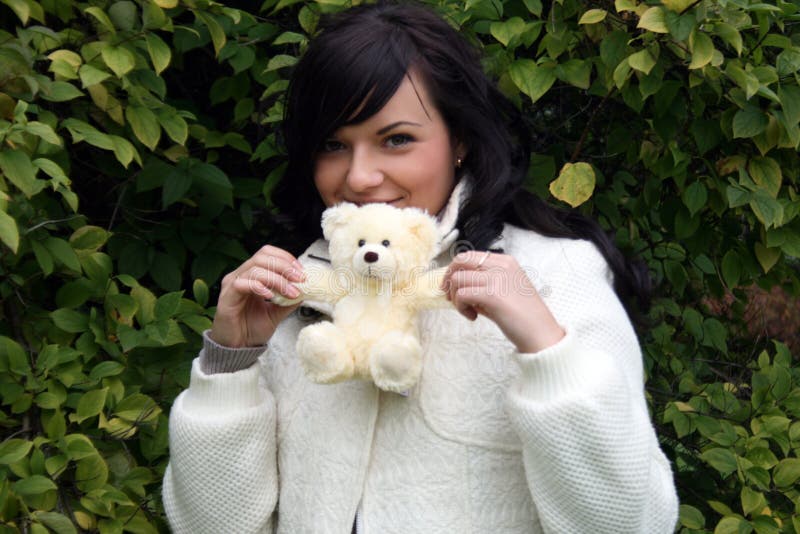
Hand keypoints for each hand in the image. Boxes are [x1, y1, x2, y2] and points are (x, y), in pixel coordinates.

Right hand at [209, 245, 305, 347]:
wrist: (237, 349)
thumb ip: (289, 300)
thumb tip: (306, 290)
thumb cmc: (251, 329)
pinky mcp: (226, 297)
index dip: (286, 258)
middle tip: (300, 279)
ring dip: (277, 279)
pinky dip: (260, 287)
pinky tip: (271, 296)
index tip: (301, 272)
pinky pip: (242, 284)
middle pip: (262, 257)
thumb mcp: (276, 313)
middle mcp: (240, 276)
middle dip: (284, 266)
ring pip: (255, 269)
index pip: (267, 254)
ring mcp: (232, 285)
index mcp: (251, 276)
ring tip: (291, 292)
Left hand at [441, 250, 564, 352]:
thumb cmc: (523, 316)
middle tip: (450, 297)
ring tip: (467, 311)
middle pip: (460, 261)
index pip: (470, 256)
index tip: (452, 288)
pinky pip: (462, 295)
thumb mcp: (503, 291)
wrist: (541, 333)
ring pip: (457, 279)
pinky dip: (460, 307)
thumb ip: (483, 284)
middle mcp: (501, 265)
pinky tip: (472, 317)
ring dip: (455, 297)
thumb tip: (456, 286)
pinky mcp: (492, 294)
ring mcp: (497, 278)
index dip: (455, 271)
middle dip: (448, 279)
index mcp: (506, 262)